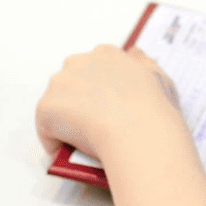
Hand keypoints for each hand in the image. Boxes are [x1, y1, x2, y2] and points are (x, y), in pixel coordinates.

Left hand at [36, 45, 182, 159]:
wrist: (139, 132)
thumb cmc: (153, 108)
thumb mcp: (159, 78)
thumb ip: (143, 64)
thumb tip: (133, 53)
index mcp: (106, 54)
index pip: (94, 69)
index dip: (100, 90)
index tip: (108, 106)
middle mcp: (79, 62)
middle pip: (70, 83)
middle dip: (79, 102)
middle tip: (96, 124)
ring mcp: (59, 84)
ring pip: (57, 105)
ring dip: (66, 120)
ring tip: (84, 140)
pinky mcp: (46, 108)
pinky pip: (46, 129)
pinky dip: (56, 142)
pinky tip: (72, 151)